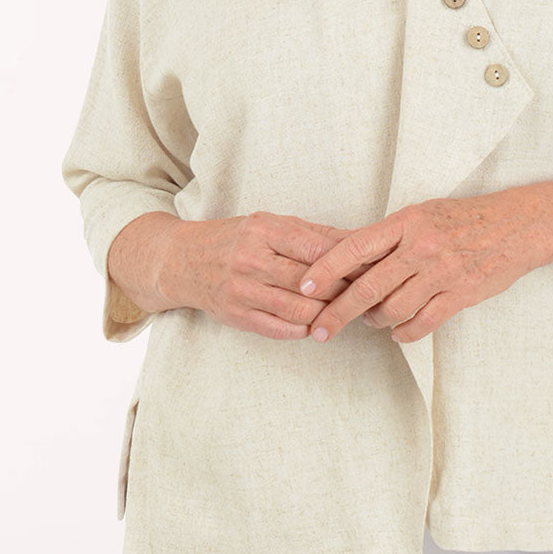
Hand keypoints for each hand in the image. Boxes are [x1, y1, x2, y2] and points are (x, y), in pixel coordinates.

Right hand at [159, 211, 367, 339]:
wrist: (183, 260)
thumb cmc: (235, 239)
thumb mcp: (270, 224)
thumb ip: (313, 234)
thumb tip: (359, 239)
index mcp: (263, 230)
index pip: (315, 249)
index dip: (347, 262)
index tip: (370, 267)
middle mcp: (251, 260)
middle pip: (311, 282)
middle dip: (343, 290)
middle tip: (365, 294)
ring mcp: (242, 291)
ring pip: (299, 309)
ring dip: (327, 313)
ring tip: (343, 310)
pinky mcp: (237, 316)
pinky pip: (280, 329)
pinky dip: (304, 328)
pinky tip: (316, 323)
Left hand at [296, 191, 548, 345]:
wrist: (517, 226)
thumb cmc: (465, 219)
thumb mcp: (422, 214)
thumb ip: (388, 237)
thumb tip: (347, 259)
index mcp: (406, 222)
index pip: (354, 246)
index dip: (325, 269)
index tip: (304, 286)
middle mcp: (420, 246)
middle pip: (367, 286)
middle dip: (337, 312)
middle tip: (318, 329)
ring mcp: (441, 272)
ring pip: (393, 308)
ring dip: (375, 321)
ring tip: (370, 322)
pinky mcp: (461, 294)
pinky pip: (423, 322)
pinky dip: (405, 332)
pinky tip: (398, 333)